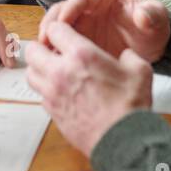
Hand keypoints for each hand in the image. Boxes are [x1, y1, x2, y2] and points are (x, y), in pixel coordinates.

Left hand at [25, 18, 152, 155]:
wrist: (122, 141)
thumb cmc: (130, 106)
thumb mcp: (140, 71)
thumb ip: (129, 56)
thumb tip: (126, 55)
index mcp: (81, 55)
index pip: (55, 29)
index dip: (59, 30)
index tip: (65, 35)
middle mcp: (61, 72)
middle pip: (33, 50)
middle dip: (41, 47)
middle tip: (53, 51)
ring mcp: (53, 94)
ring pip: (30, 73)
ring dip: (39, 68)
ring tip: (54, 70)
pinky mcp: (52, 112)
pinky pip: (39, 94)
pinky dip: (46, 90)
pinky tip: (62, 92)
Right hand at [39, 0, 169, 63]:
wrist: (149, 49)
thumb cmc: (153, 29)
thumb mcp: (159, 21)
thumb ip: (153, 14)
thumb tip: (142, 15)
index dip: (70, 8)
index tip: (62, 23)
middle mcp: (87, 6)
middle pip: (62, 10)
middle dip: (51, 24)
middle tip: (45, 41)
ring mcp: (79, 23)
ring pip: (55, 26)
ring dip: (47, 39)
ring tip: (43, 54)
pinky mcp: (76, 40)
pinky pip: (59, 43)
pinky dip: (53, 51)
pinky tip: (50, 64)